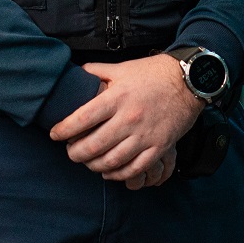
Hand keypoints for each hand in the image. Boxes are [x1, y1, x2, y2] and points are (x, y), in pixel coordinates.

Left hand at [49, 54, 203, 184]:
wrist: (188, 80)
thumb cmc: (153, 73)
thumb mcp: (122, 68)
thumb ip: (97, 72)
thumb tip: (76, 74)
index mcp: (116, 98)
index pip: (82, 119)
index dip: (63, 130)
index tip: (55, 134)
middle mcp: (128, 118)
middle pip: (93, 146)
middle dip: (75, 153)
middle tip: (70, 152)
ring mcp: (144, 135)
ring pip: (111, 161)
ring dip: (94, 166)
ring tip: (88, 162)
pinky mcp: (159, 147)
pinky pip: (134, 169)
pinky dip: (118, 174)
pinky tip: (109, 171)